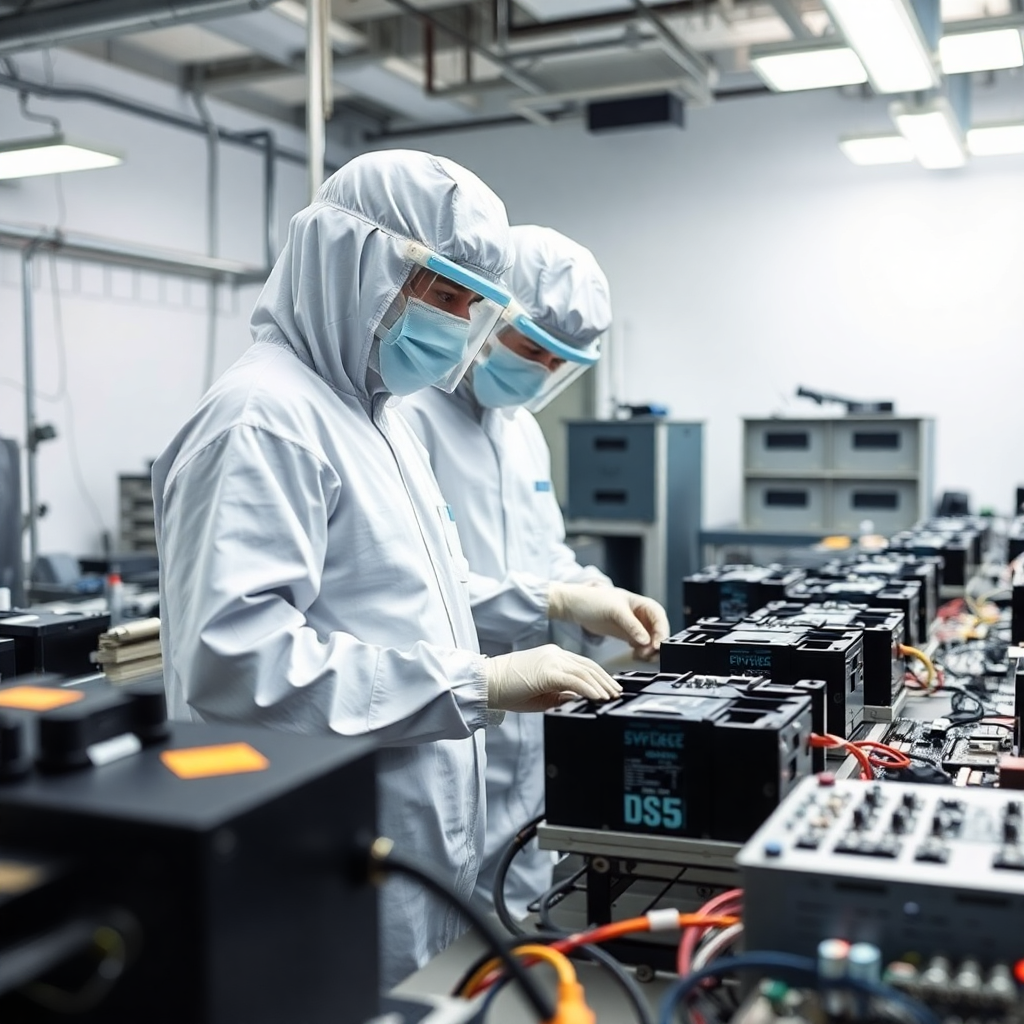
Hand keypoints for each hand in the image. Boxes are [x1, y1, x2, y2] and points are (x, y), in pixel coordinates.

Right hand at [484, 644, 622, 712]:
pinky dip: (590, 689)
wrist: (487, 682)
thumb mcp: (540, 693)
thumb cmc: (508, 689)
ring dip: (602, 685)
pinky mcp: (548, 671)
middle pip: (588, 665)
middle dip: (606, 680)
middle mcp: (555, 654)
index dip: (599, 676)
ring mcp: (552, 660)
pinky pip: (576, 680)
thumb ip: (560, 694)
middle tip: (617, 693)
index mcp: (553, 656)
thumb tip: (579, 699)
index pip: (582, 664)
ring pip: (585, 671)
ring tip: (612, 697)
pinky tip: (599, 698)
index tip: (609, 688)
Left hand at [547, 583, 669, 660]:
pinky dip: (640, 652)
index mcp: (643, 604)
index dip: (661, 632)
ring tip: (640, 656)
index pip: (660, 618)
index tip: (656, 645)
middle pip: (658, 632)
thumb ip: (632, 625)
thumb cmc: (593, 600)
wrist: (575, 607)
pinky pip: (640, 646)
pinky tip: (634, 655)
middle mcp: (642, 615)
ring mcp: (635, 626)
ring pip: (650, 641)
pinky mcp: (627, 636)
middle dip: (655, 644)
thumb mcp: (615, 611)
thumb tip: (646, 640)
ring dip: (648, 650)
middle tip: (647, 654)